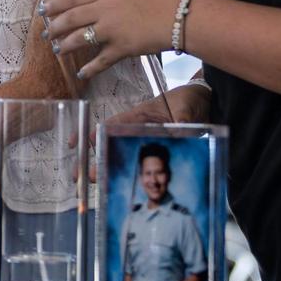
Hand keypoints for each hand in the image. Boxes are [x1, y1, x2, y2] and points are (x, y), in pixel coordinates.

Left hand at [41, 0, 182, 80]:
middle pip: (71, 18)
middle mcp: (105, 8)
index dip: (55, 4)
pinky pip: (100, 61)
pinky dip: (89, 69)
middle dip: (54, 27)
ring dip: (64, 45)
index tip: (43, 10)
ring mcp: (112, 29)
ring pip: (79, 38)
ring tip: (57, 49)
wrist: (180, 16)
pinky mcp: (122, 48)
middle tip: (46, 33)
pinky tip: (81, 74)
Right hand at [87, 86, 210, 182]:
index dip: (91, 134)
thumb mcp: (185, 110)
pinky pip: (132, 157)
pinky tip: (114, 177)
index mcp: (137, 115)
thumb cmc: (189, 99)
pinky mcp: (151, 145)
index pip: (109, 125)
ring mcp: (141, 136)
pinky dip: (121, 167)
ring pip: (116, 151)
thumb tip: (175, 134)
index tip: (78, 145)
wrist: (202, 99)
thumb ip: (180, 122)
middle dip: (92, 158)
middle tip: (80, 176)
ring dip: (102, 164)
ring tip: (92, 181)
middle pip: (107, 142)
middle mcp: (134, 127)